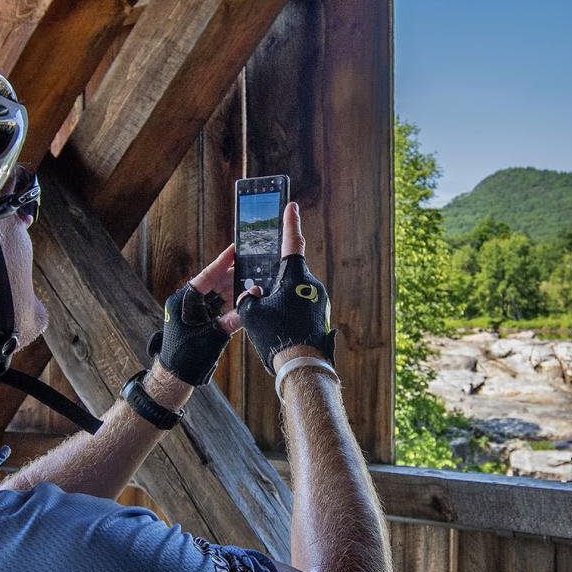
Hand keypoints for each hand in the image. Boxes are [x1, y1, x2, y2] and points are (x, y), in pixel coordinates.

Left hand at [146, 246, 239, 385]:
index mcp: (183, 301)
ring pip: (217, 296)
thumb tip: (251, 300)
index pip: (206, 276)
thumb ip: (233, 319)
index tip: (235, 249)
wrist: (176, 378)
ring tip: (253, 286)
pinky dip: (230, 305)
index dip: (222, 263)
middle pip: (214, 284)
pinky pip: (216, 307)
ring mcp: (192, 312)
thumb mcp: (213, 336)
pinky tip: (244, 302)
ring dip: (234, 292)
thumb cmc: (187, 358)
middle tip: (254, 270)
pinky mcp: (198, 321)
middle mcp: (186, 303)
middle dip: (234, 278)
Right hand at [236, 203, 335, 373]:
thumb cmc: (277, 336)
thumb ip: (249, 296)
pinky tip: (280, 326)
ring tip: (270, 319)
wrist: (303, 365)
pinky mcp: (322, 312)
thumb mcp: (251, 314)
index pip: (291, 242)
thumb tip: (255, 292)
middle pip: (289, 272)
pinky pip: (302, 303)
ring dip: (281, 297)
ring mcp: (319, 298)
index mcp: (294, 276)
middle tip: (261, 293)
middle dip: (274, 278)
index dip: (289, 222)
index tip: (290, 205)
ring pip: (295, 290)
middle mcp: (310, 283)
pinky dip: (290, 309)